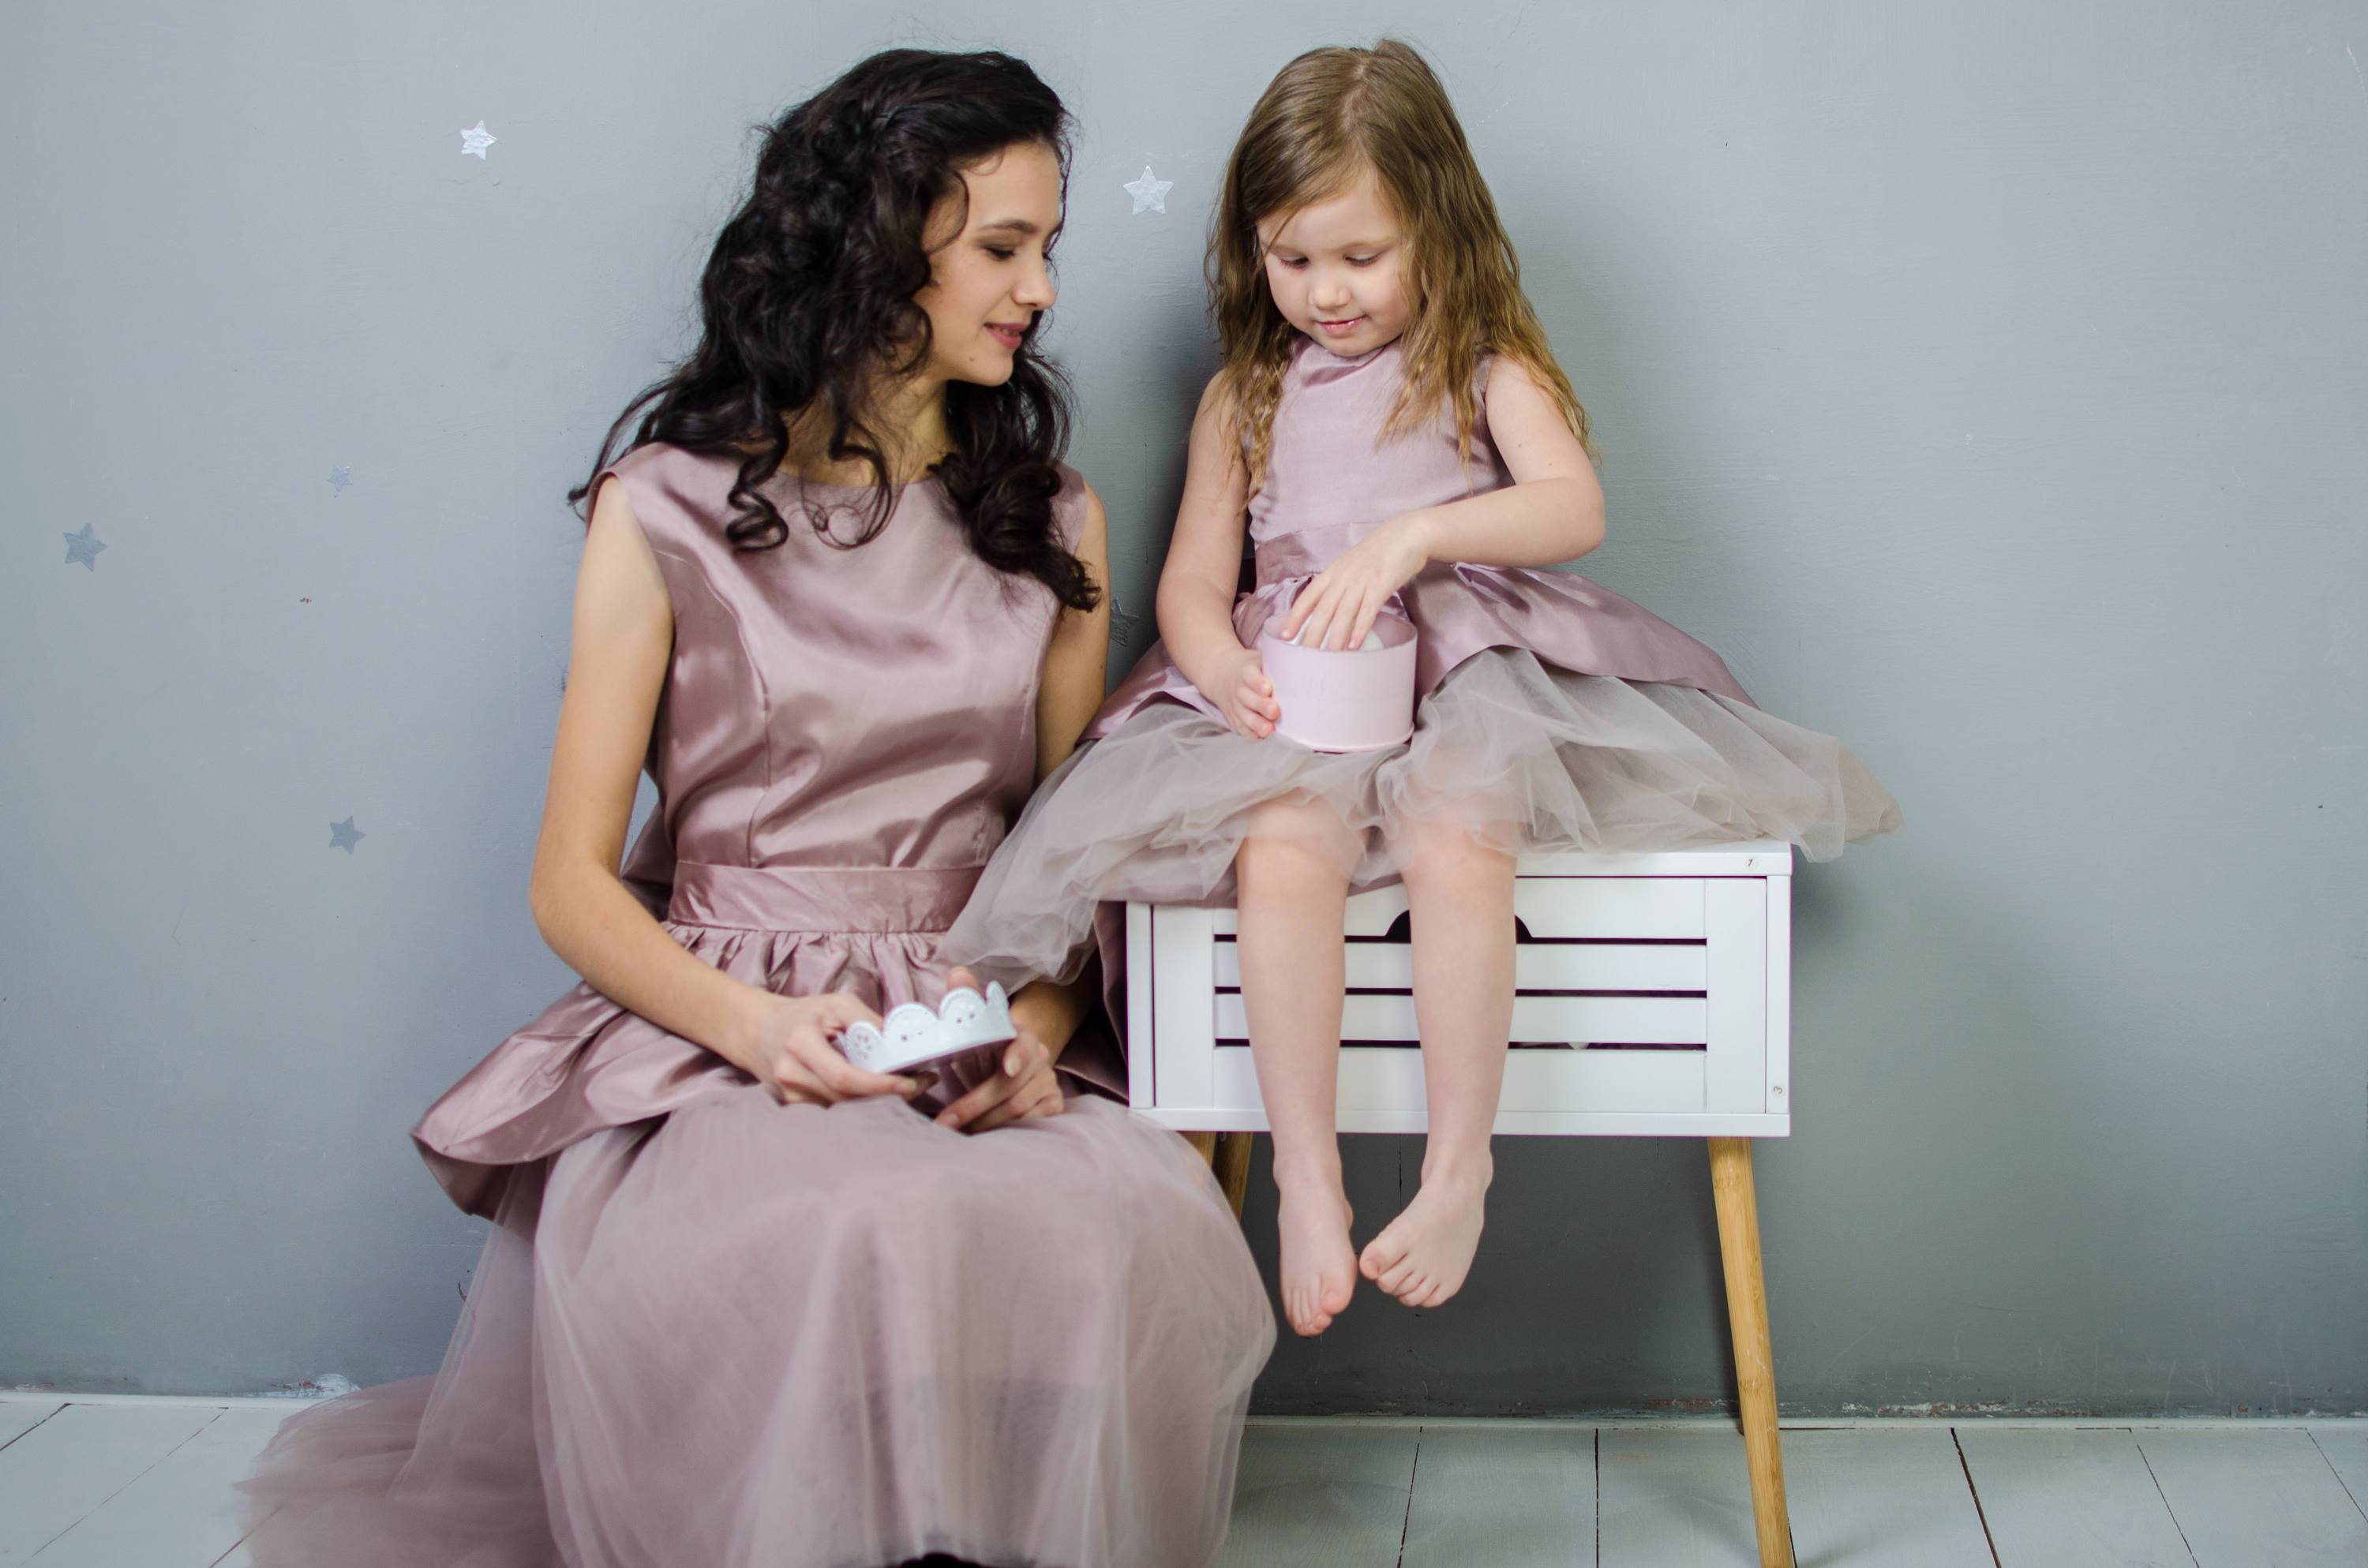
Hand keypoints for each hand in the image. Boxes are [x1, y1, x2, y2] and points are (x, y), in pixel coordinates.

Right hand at [735, 989, 922, 1106]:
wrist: (756, 1031)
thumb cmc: (799, 1015)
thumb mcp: (834, 1004)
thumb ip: (866, 1019)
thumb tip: (896, 1042)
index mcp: (801, 1045)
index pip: (844, 1077)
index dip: (879, 1085)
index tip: (910, 1082)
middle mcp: (792, 1076)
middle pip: (847, 1099)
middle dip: (888, 1095)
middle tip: (920, 1084)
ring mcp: (790, 1097)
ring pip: (843, 1110)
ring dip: (877, 1102)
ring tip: (904, 1086)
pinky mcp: (793, 1108)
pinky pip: (833, 1111)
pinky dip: (858, 1105)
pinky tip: (877, 1093)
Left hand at [934, 967, 1067, 1133]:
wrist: (1011, 1063)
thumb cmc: (986, 1045)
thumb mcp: (974, 1024)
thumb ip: (965, 999)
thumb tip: (956, 973)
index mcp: (1021, 1034)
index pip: (1023, 1042)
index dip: (1017, 1054)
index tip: (1007, 1068)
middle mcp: (1040, 1057)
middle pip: (1013, 1087)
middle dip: (975, 1106)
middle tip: (946, 1122)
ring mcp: (1049, 1082)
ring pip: (1020, 1111)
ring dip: (986, 1124)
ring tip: (958, 1133)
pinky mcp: (1053, 1105)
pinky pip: (1033, 1125)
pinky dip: (1007, 1134)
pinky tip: (985, 1139)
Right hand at [1209, 645, 1279, 740]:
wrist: (1224, 676)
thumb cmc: (1255, 670)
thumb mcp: (1263, 659)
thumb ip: (1282, 659)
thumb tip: (1310, 650)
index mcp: (1246, 671)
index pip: (1250, 675)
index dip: (1258, 682)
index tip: (1268, 688)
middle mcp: (1239, 689)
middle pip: (1247, 698)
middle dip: (1260, 705)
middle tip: (1274, 711)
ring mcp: (1235, 706)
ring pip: (1244, 715)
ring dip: (1256, 724)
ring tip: (1268, 729)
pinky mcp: (1235, 719)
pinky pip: (1241, 728)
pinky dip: (1251, 733)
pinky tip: (1262, 737)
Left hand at [1275, 513, 1432, 650]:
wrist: (1405, 535)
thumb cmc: (1379, 552)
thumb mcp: (1350, 565)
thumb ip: (1338, 584)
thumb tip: (1328, 608)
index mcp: (1333, 572)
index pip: (1308, 597)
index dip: (1295, 616)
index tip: (1284, 635)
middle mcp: (1343, 578)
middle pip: (1323, 610)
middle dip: (1312, 635)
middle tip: (1304, 657)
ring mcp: (1361, 582)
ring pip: (1343, 614)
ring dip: (1335, 638)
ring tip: (1328, 659)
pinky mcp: (1380, 586)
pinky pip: (1367, 611)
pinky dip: (1360, 629)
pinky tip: (1354, 646)